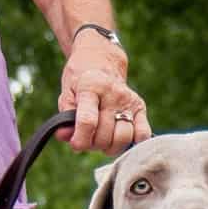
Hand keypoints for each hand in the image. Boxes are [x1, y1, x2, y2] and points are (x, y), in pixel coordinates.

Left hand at [58, 34, 150, 154]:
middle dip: (93, 144)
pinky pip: (142, 134)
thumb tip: (65, 137)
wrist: (101, 61)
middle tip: (88, 138)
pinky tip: (118, 138)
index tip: (75, 145)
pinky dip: (131, 143)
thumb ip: (64, 117)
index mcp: (91, 87)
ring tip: (102, 140)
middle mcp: (113, 93)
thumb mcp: (66, 93)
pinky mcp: (140, 107)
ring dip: (110, 147)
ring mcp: (128, 100)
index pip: (88, 121)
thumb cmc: (80, 81)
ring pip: (124, 138)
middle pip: (105, 134)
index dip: (80, 139)